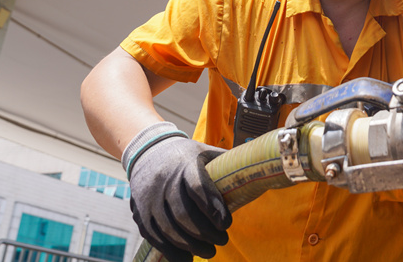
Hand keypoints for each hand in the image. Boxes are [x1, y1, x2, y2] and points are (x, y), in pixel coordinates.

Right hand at [126, 128, 231, 261]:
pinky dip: (171, 250)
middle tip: (222, 240)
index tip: (227, 223)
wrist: (148, 150)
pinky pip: (155, 236)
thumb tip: (261, 168)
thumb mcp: (205, 152)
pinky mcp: (141, 212)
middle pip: (183, 213)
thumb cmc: (186, 155)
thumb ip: (227, 163)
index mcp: (185, 164)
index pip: (198, 187)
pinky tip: (187, 257)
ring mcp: (150, 198)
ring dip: (191, 244)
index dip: (213, 207)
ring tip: (209, 250)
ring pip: (169, 228)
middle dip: (205, 232)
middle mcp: (165, 182)